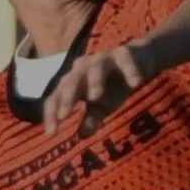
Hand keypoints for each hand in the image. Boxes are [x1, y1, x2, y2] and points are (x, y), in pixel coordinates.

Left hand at [43, 41, 158, 135]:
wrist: (138, 62)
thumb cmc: (114, 86)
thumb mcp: (103, 106)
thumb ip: (91, 118)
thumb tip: (82, 136)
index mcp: (73, 82)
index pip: (57, 97)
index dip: (52, 114)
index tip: (51, 133)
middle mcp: (83, 68)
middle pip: (71, 81)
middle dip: (66, 98)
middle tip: (63, 116)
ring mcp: (103, 59)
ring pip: (95, 68)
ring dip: (94, 81)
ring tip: (95, 98)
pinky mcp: (123, 54)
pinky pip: (124, 60)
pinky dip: (129, 70)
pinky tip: (135, 83)